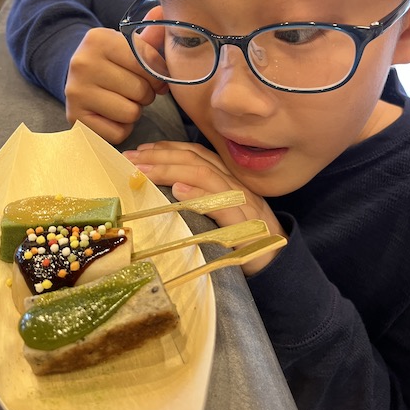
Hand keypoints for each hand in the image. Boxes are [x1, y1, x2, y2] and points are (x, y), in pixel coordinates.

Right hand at [65, 9, 167, 144]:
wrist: (76, 78)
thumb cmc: (113, 62)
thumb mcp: (128, 44)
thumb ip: (151, 34)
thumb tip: (163, 11)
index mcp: (98, 39)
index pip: (147, 62)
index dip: (159, 74)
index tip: (156, 77)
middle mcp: (81, 63)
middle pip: (141, 90)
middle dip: (146, 94)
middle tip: (135, 90)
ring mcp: (75, 93)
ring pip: (131, 113)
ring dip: (134, 111)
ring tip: (123, 101)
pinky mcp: (75, 120)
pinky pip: (118, 133)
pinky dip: (122, 128)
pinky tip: (112, 116)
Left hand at [123, 141, 286, 274]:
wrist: (280, 261)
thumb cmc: (245, 238)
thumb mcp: (221, 213)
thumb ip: (201, 198)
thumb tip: (169, 188)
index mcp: (227, 180)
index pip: (196, 154)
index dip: (167, 148)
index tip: (140, 150)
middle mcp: (234, 185)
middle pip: (195, 160)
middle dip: (160, 156)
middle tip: (130, 158)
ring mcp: (241, 203)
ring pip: (205, 176)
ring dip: (171, 169)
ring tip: (144, 170)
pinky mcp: (246, 225)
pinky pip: (222, 205)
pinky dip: (200, 195)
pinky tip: (179, 190)